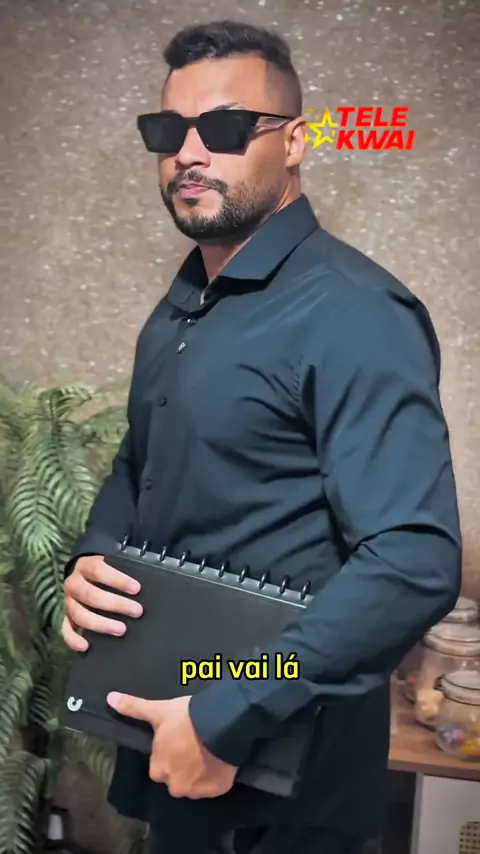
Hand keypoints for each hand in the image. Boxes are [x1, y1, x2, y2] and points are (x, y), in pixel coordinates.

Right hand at [62, 555, 142, 651]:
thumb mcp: (113, 564)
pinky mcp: (66, 617)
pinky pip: (66, 630)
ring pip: (79, 614)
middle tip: (137, 611)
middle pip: (91, 595)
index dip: (118, 580)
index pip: (99, 570)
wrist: (84, 572)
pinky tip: (86, 646)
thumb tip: (149, 583)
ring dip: (101, 624)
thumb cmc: (106, 570)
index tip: (136, 589)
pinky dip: (73, 640)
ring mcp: (68, 602)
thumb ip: (125, 570)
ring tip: (122, 629)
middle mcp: (73, 583)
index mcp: (86, 566)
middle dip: (116, 604)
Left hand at [106, 692, 237, 798]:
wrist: (219, 725)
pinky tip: (220, 760)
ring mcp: (197, 791)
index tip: (178, 741)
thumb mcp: (158, 710)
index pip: (159, 767)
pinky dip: (216, 776)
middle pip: (177, 779)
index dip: (168, 754)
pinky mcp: (217, 790)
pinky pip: (214, 786)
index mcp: (158, 769)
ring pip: (195, 784)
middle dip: (183, 766)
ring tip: (209, 751)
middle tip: (194, 746)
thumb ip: (133, 707)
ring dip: (200, 772)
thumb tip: (109, 698)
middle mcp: (175, 786)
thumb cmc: (185, 718)